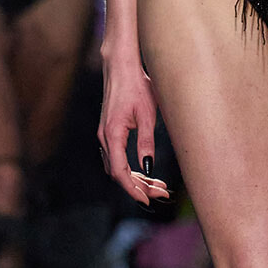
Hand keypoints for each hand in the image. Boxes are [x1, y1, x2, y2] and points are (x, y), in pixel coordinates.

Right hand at [99, 41, 171, 204]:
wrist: (121, 66)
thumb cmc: (136, 86)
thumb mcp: (147, 114)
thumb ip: (146, 142)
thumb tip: (148, 167)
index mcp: (112, 135)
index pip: (119, 172)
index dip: (132, 189)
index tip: (147, 200)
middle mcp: (104, 138)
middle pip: (118, 173)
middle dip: (139, 187)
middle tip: (162, 194)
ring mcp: (105, 135)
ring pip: (117, 167)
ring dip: (136, 179)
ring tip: (159, 186)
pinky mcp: (109, 132)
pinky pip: (117, 158)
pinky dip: (131, 168)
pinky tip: (147, 173)